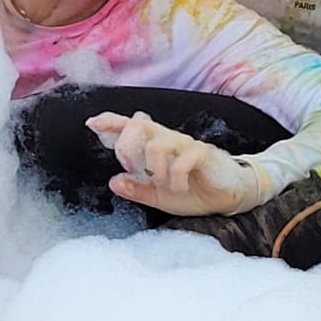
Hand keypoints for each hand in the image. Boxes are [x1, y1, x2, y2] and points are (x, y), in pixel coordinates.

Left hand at [88, 110, 273, 216]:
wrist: (228, 197)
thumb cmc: (194, 192)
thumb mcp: (158, 197)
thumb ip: (136, 189)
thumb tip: (114, 181)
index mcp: (156, 146)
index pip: (131, 127)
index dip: (112, 122)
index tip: (93, 124)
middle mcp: (169, 140)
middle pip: (140, 124)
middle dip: (127, 145)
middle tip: (132, 169)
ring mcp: (186, 145)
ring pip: (158, 142)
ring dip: (152, 167)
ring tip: (161, 183)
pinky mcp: (204, 154)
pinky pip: (182, 160)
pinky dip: (175, 177)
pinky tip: (179, 188)